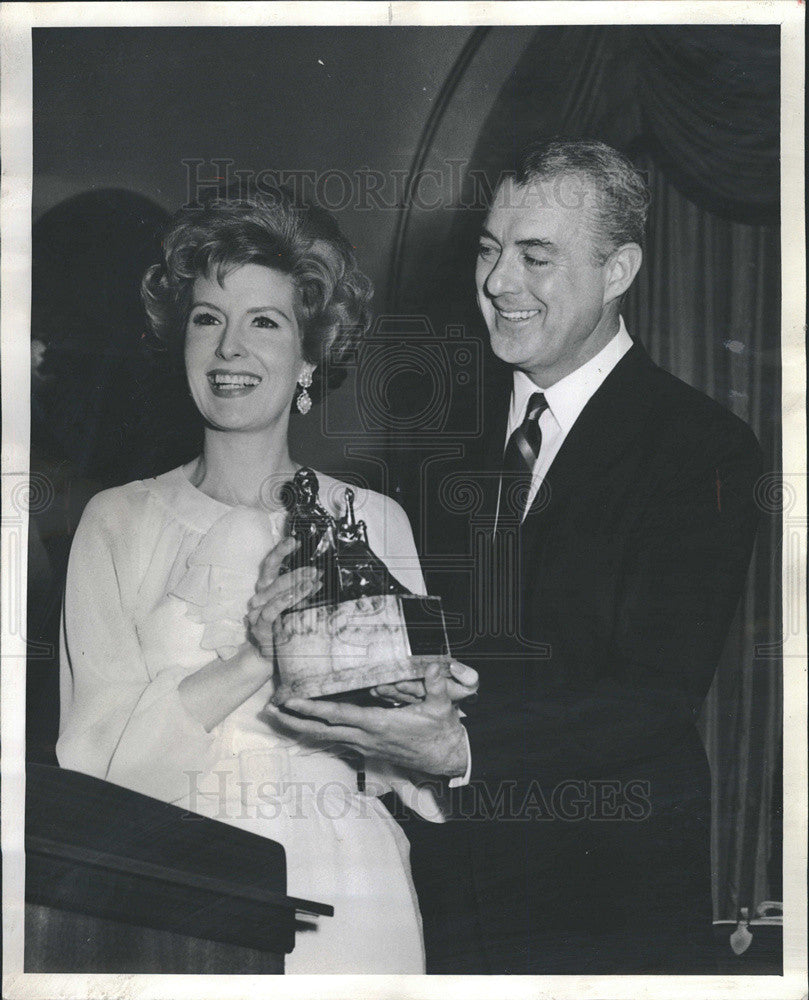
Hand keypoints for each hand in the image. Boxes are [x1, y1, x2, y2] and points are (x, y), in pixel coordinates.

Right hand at [246, 537, 321, 657]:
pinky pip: (270, 611)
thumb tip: (321, 575)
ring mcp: (257, 610)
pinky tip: (295, 598)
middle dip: (295, 569)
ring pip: (273, 591)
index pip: (271, 563)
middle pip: (270, 573)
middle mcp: (260, 595)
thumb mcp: (296, 605)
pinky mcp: (259, 626)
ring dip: (295, 586)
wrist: (271, 654)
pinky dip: (283, 602)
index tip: (295, 540)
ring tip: (313, 583)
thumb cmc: (285, 625)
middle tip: (316, 570)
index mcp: (267, 586)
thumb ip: (303, 589)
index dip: (280, 550)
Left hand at [264, 663, 468, 776]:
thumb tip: (433, 665)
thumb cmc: (441, 731)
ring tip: (277, 715)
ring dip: (300, 726)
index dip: (314, 708)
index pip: (339, 715)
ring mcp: (364, 745)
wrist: (446, 758)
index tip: (292, 700)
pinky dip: (316, 732)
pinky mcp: (367, 748)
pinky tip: (304, 725)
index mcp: (378, 724)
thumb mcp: (442, 707)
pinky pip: (335, 740)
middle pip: (322, 729)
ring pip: (325, 736)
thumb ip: (436, 686)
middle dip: (294, 719)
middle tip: (269, 709)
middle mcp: (365, 737)